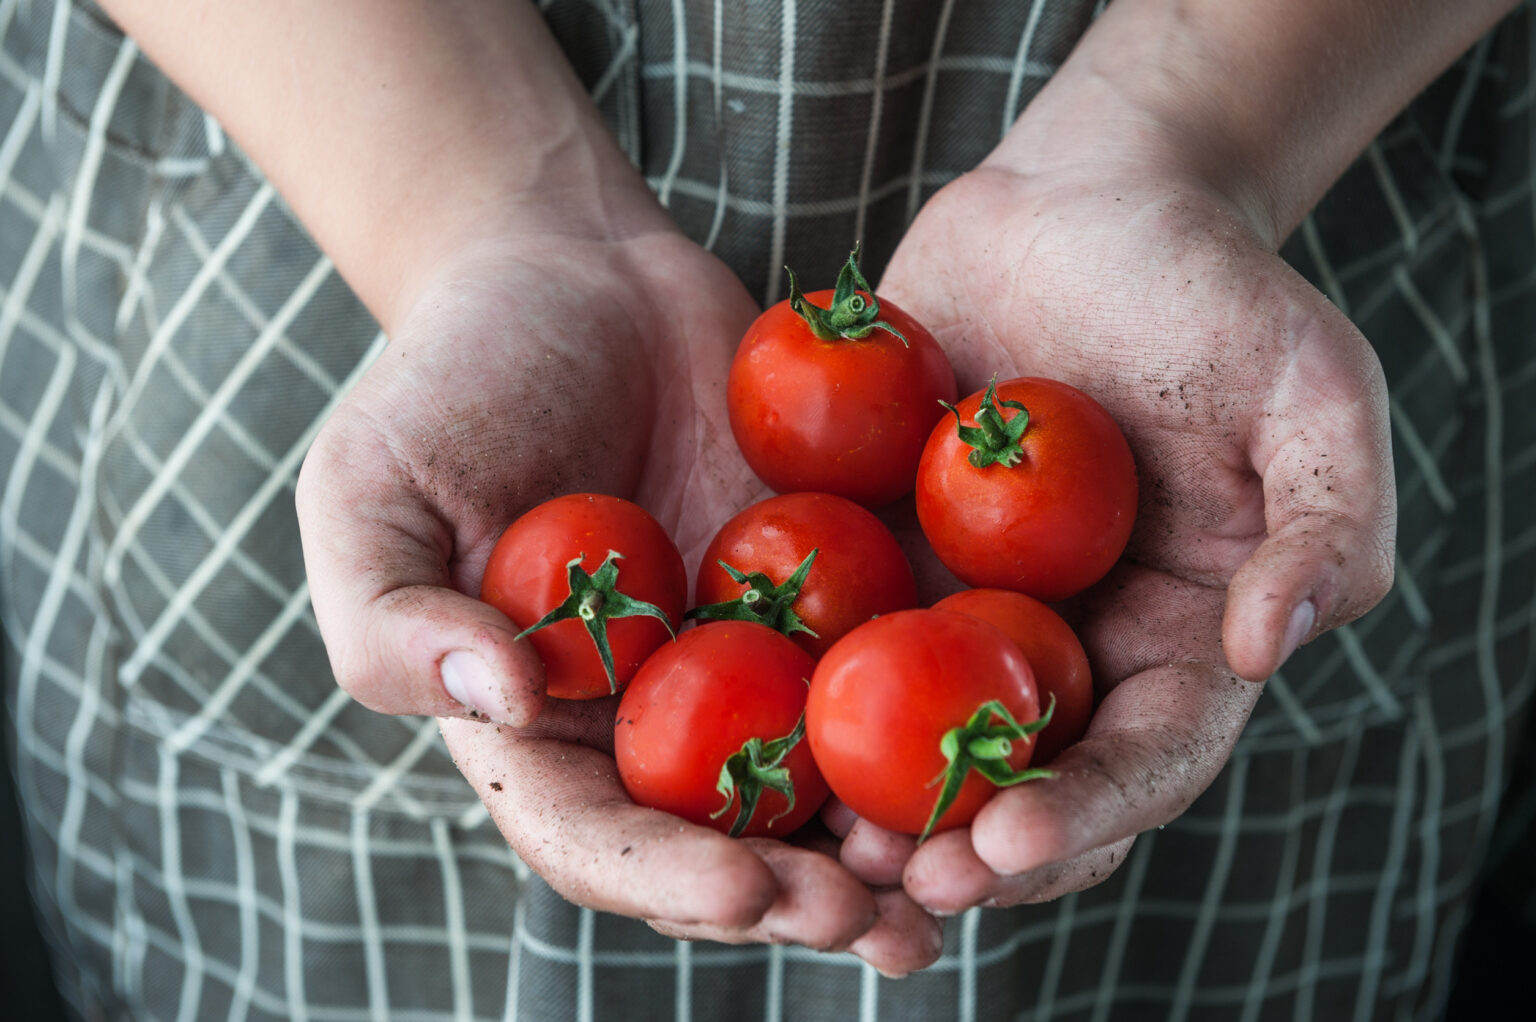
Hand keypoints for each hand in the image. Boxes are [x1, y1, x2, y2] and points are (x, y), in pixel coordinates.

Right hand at [296, 228, 941, 971]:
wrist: (575, 270)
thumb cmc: (451, 380)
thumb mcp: (368, 492)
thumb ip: (392, 617)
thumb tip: (501, 702)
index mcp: (538, 726)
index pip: (596, 837)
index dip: (665, 879)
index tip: (746, 889)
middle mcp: (647, 716)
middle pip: (724, 840)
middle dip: (798, 898)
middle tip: (881, 925)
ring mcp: (743, 659)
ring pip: (818, 781)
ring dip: (886, 845)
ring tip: (957, 884)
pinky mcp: (821, 592)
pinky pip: (883, 666)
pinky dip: (935, 721)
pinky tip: (1003, 757)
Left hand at [837, 155, 1394, 911]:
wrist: (1080, 200)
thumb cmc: (1212, 287)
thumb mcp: (1314, 389)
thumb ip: (1326, 522)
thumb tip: (1266, 649)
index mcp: (1176, 638)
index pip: (1141, 760)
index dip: (1084, 815)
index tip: (1010, 846)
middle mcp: (1069, 644)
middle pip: (1023, 780)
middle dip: (967, 846)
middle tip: (900, 880)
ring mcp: (967, 604)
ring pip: (919, 734)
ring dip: (873, 800)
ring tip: (819, 840)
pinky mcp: (885, 551)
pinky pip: (839, 630)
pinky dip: (803, 686)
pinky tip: (753, 721)